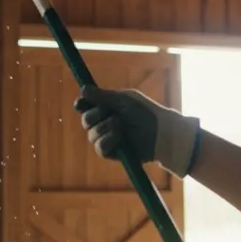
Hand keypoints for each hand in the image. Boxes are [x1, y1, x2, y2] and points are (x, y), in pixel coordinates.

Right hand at [73, 86, 201, 176]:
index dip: (82, 105)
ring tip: (120, 125)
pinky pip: (99, 148)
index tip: (81, 104)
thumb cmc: (145, 112)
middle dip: (95, 115)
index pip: (86, 106)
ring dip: (105, 128)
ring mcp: (107, 138)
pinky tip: (119, 137)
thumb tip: (83, 89)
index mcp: (106, 107)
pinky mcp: (111, 152)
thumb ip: (103, 96)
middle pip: (85, 120)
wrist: (159, 132)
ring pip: (91, 134)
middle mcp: (104, 122)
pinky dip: (108, 140)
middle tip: (109, 113)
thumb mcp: (124, 100)